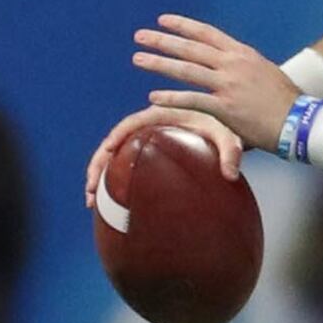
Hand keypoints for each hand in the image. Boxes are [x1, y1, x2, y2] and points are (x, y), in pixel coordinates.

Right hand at [83, 103, 245, 211]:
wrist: (220, 131)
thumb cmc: (223, 129)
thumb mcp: (229, 137)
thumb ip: (231, 152)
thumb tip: (231, 175)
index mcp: (158, 116)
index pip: (130, 123)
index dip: (117, 136)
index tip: (108, 150)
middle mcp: (144, 129)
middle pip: (111, 145)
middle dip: (97, 166)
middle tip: (91, 191)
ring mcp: (141, 143)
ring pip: (111, 159)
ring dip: (98, 178)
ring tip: (90, 203)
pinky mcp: (142, 156)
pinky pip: (122, 168)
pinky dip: (112, 184)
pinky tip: (107, 206)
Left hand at [132, 14, 296, 153]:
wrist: (301, 121)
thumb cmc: (288, 102)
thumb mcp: (267, 74)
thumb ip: (246, 70)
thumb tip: (236, 71)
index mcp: (242, 54)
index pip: (207, 33)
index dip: (183, 25)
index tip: (163, 20)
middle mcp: (233, 64)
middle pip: (191, 48)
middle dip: (162, 40)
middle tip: (140, 36)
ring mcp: (228, 85)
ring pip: (186, 69)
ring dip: (159, 63)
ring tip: (138, 59)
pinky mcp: (226, 107)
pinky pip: (192, 100)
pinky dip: (171, 98)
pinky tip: (153, 98)